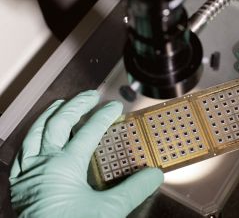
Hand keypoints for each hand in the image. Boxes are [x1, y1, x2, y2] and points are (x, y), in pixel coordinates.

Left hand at [9, 90, 162, 217]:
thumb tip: (155, 174)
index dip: (103, 116)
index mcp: (65, 166)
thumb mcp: (109, 210)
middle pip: (58, 123)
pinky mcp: (19, 185)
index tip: (114, 107)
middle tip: (90, 96)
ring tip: (61, 104)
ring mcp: (28, 173)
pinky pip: (22, 152)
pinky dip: (31, 138)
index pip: (88, 131)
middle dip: (76, 105)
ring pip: (35, 133)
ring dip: (49, 115)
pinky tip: (37, 137)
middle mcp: (43, 164)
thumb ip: (134, 189)